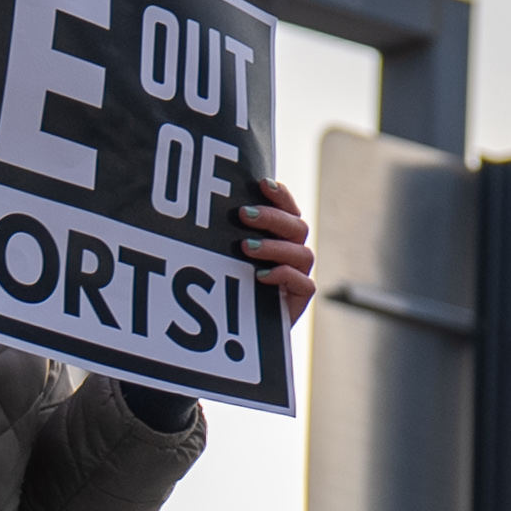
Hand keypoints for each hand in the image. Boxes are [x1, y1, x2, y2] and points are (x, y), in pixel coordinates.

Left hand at [239, 179, 316, 324]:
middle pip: (297, 227)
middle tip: (243, 214)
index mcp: (280, 236)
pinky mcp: (300, 298)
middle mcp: (293, 252)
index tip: (263, 184)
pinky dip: (284, 275)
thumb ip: (227, 235)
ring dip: (275, 247)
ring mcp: (299, 275)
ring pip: (303, 253)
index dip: (281, 195)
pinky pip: (304, 283)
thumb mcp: (226, 255)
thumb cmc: (229, 285)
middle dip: (272, 217)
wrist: (239, 327)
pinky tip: (260, 276)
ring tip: (247, 248)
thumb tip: (206, 209)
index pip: (289, 210)